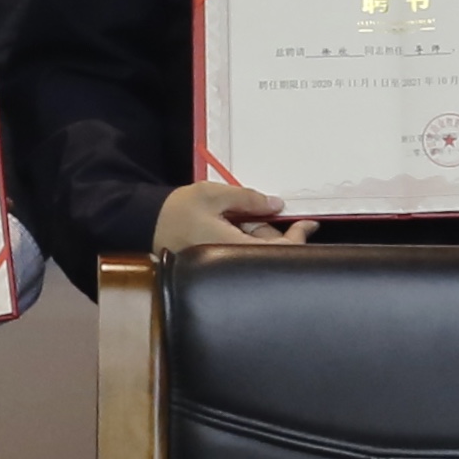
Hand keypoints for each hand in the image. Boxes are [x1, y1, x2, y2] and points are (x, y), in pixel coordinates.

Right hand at [154, 181, 316, 252]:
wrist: (148, 224)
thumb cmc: (178, 210)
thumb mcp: (213, 194)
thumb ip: (247, 199)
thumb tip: (277, 205)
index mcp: (233, 248)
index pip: (278, 250)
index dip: (298, 238)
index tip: (310, 223)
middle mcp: (232, 262)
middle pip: (269, 251)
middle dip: (274, 231)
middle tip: (266, 207)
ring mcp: (225, 264)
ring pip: (256, 250)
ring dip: (259, 232)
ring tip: (240, 212)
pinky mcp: (219, 262)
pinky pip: (243, 251)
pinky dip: (248, 237)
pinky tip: (238, 222)